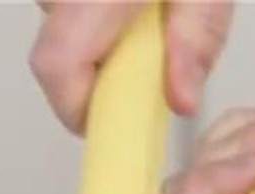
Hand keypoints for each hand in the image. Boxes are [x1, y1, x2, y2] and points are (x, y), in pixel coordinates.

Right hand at [30, 0, 233, 132]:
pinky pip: (66, 0)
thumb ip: (197, 37)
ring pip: (62, 19)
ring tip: (147, 3)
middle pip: (60, 48)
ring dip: (102, 28)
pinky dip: (97, 6)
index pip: (58, 69)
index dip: (79, 108)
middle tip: (151, 46)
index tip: (112, 120)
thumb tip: (181, 98)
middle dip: (104, 64)